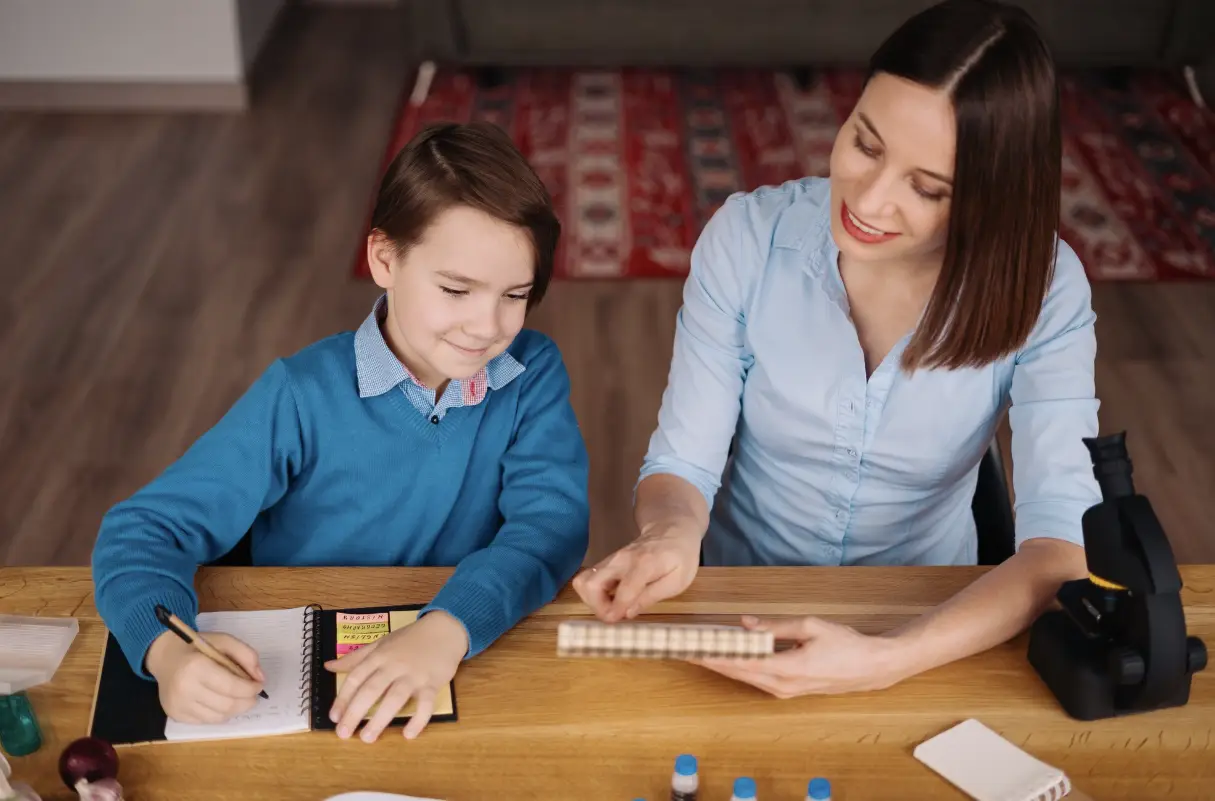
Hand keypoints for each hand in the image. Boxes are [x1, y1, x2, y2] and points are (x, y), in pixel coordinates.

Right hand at [145, 630, 265, 723]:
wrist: (165, 657)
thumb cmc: (197, 647)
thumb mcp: (223, 640)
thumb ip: (246, 654)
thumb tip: (260, 677)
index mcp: (196, 666)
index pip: (231, 686)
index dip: (251, 689)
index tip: (259, 685)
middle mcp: (184, 689)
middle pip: (227, 705)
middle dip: (247, 702)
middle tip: (253, 695)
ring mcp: (178, 705)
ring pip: (219, 717)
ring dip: (235, 710)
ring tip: (240, 699)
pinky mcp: (175, 715)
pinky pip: (206, 721)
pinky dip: (220, 714)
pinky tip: (221, 702)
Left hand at [324, 610, 467, 742]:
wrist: (444, 629)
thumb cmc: (410, 638)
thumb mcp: (381, 643)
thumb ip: (356, 657)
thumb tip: (328, 666)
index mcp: (379, 656)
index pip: (356, 677)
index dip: (343, 698)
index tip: (334, 717)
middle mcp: (394, 665)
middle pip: (371, 690)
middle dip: (355, 713)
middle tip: (343, 733)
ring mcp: (414, 675)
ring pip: (394, 698)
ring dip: (379, 719)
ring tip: (367, 738)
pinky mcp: (432, 683)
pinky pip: (425, 704)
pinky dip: (417, 720)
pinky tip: (408, 734)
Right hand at [571, 521, 701, 621]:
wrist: (672, 530)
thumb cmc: (680, 557)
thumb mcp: (677, 581)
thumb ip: (652, 596)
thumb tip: (628, 612)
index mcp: (644, 564)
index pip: (623, 590)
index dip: (616, 609)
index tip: (617, 620)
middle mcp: (621, 560)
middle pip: (590, 583)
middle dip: (596, 606)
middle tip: (614, 616)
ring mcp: (611, 559)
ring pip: (584, 581)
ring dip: (593, 600)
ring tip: (612, 608)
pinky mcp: (607, 562)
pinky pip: (589, 578)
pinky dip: (594, 594)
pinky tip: (611, 599)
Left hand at [691, 615, 907, 697]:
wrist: (871, 667)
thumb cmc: (845, 645)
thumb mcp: (810, 626)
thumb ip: (775, 626)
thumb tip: (745, 623)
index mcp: (788, 669)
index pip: (741, 663)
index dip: (713, 655)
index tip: (692, 648)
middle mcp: (782, 686)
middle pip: (737, 673)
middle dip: (711, 660)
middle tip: (686, 648)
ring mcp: (785, 691)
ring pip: (745, 678)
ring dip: (723, 665)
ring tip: (700, 650)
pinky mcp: (789, 690)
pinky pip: (757, 679)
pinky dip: (739, 668)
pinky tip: (728, 657)